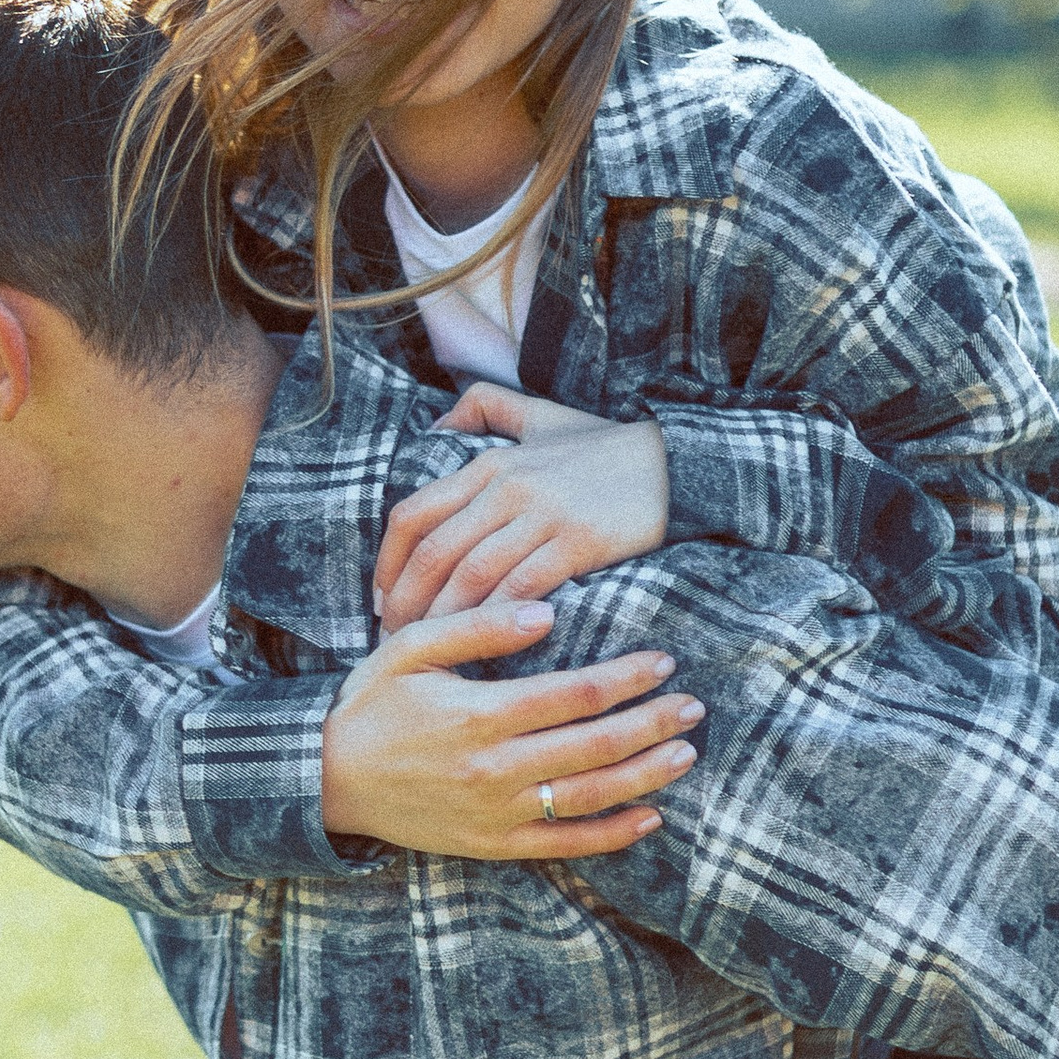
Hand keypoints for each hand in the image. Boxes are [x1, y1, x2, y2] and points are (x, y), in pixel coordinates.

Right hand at [320, 599, 702, 860]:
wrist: (325, 780)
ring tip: (685, 754)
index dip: (627, 678)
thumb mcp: (411, 648)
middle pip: (596, 746)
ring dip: (645, 776)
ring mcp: (497, 813)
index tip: (663, 662)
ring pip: (590, 796)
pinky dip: (612, 834)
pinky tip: (649, 817)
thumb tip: (548, 612)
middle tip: (693, 706)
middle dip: (652, 724)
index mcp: (480, 715)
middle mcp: (495, 769)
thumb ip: (480, 627)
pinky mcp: (493, 845)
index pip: (576, 695)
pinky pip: (565, 845)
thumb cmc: (370, 705)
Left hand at [375, 386, 669, 632]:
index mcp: (488, 461)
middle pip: (434, 552)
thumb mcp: (541, 415)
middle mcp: (506, 486)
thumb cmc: (605, 448)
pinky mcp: (578, 541)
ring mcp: (542, 513)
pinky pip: (521, 588)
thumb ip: (487, 407)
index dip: (388, 563)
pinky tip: (483, 645)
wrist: (676, 465)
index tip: (381, 600)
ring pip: (471, 575)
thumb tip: (438, 421)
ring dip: (444, 619)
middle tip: (396, 639)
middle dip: (407, 603)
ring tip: (432, 650)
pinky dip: (495, 619)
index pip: (413, 514)